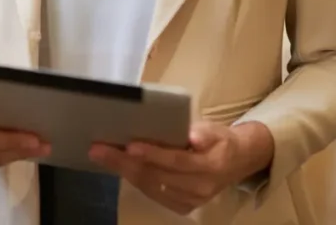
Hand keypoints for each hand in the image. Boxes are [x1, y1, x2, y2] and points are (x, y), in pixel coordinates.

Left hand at [88, 120, 274, 214]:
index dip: (152, 154)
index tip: (129, 146)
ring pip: (151, 187)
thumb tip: (192, 136)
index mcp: (210, 165)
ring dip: (123, 171)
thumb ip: (203, 132)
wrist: (237, 162)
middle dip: (124, 163)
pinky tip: (118, 166)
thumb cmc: (219, 139)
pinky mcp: (183, 206)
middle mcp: (200, 188)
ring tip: (101, 156)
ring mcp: (191, 200)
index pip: (176, 161)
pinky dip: (134, 179)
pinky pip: (153, 193)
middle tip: (98, 149)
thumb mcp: (215, 129)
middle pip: (157, 176)